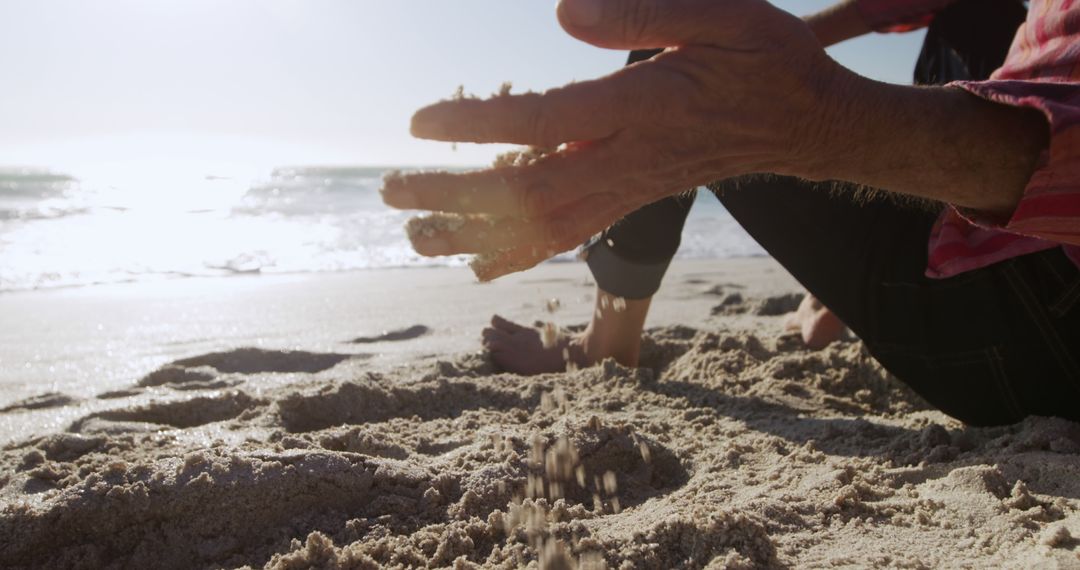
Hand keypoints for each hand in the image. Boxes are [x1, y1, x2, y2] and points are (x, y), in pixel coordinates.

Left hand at [383, 0, 848, 279]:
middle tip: (389, 190)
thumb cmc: (767, 62)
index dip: (478, 125)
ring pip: (542, 225)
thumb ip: (642, 13)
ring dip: (474, 234)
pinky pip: (569, 237)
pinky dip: (519, 253)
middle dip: (454, 196)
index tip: (419, 124)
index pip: (545, 120)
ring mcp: (629, 187)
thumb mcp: (724, 14)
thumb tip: (566, 14)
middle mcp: (629, 159)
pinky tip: (479, 262)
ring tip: (413, 234)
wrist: (805, 124)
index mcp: (644, 107)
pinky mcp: (631, 199)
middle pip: (528, 192)